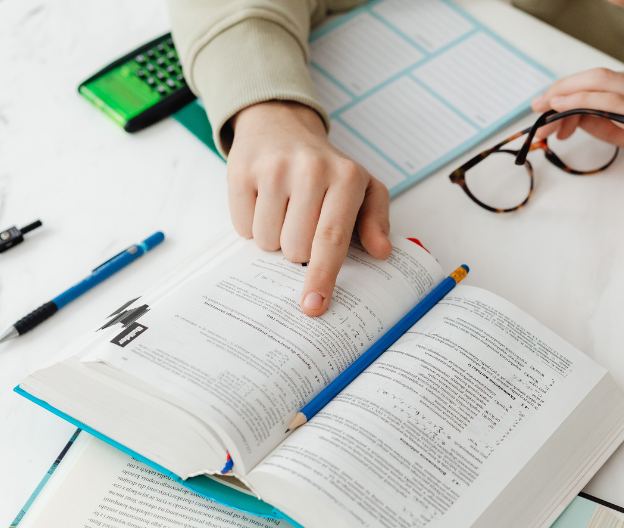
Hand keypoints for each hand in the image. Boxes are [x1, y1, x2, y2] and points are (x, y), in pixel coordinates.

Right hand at [227, 100, 390, 315]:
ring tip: (284, 209)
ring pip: (267, 241)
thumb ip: (376, 221)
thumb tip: (381, 252)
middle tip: (303, 223)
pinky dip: (252, 225)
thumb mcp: (363, 187)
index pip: (332, 238)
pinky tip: (264, 202)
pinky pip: (242, 227)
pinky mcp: (242, 171)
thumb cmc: (326, 168)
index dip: (322, 276)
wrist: (281, 125)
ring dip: (274, 238)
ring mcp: (273, 169)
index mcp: (346, 177)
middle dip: (298, 250)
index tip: (314, 305)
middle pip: (296, 248)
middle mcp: (310, 170)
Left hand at [531, 68, 623, 221]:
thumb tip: (582, 118)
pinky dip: (581, 103)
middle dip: (562, 89)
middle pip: (599, 76)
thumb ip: (615, 125)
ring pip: (601, 84)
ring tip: (544, 113)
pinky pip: (611, 103)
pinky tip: (563, 111)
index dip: (573, 90)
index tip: (551, 105)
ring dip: (565, 97)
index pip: (606, 80)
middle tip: (538, 106)